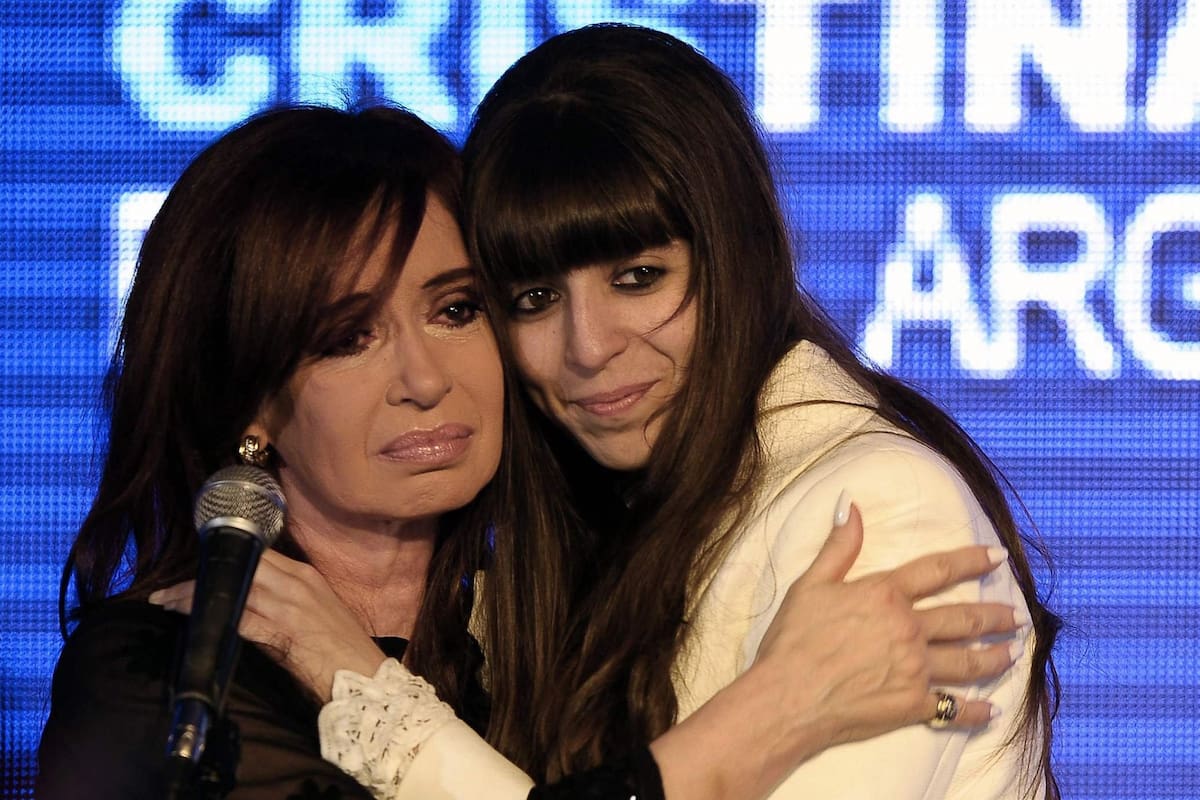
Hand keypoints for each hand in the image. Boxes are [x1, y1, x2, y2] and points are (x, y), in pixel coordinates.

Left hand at [149, 549, 385, 701]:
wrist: (363, 676)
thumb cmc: (342, 649)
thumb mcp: (317, 611)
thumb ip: (288, 599)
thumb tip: (252, 600)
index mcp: (306, 575)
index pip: (258, 554)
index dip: (225, 559)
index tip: (201, 567)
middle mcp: (296, 582)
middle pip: (241, 565)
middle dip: (204, 573)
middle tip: (171, 587)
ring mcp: (289, 604)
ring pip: (233, 587)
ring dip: (194, 593)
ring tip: (165, 601)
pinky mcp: (281, 629)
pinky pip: (235, 616)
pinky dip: (206, 614)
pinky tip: (184, 616)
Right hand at [748, 499, 1018, 761]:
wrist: (788, 697)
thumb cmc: (793, 640)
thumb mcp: (810, 584)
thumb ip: (838, 546)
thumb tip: (851, 505)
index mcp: (886, 595)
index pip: (938, 571)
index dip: (970, 561)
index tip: (998, 557)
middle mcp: (909, 629)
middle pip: (963, 619)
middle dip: (995, 616)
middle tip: (1017, 616)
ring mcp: (916, 669)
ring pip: (968, 661)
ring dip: (995, 657)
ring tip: (1013, 653)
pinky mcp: (913, 705)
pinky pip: (955, 707)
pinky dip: (977, 711)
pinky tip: (993, 711)